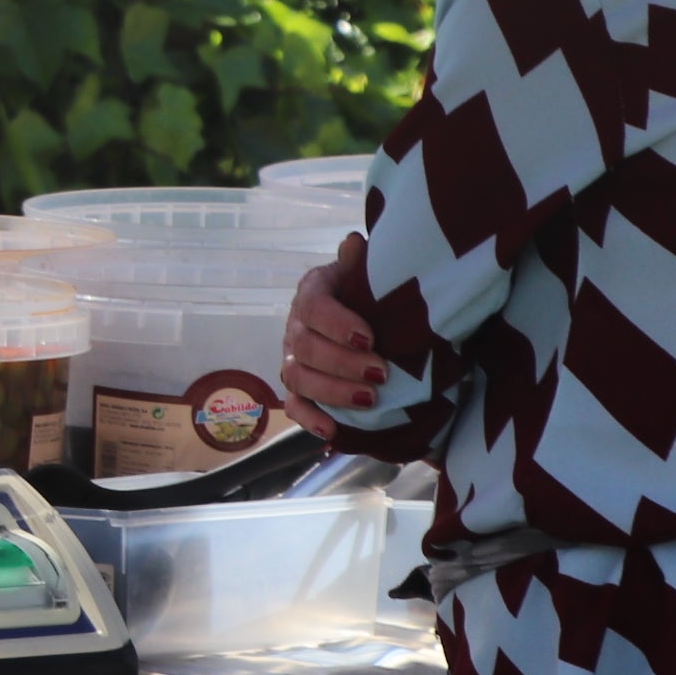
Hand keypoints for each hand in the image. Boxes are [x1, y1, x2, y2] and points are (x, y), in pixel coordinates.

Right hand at [276, 232, 385, 436]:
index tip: (370, 339)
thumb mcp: (368, 275)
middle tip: (381, 374)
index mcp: (313, 294)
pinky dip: (309, 419)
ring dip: (332, 392)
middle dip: (343, 364)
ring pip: (298, 378)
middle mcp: (296, 327)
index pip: (314, 308)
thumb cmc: (369, 296)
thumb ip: (359, 264)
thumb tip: (352, 242)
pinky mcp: (298, 389)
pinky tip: (332, 431)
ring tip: (369, 401)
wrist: (366, 319)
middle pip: (306, 349)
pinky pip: (294, 405)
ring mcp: (294, 360)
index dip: (338, 325)